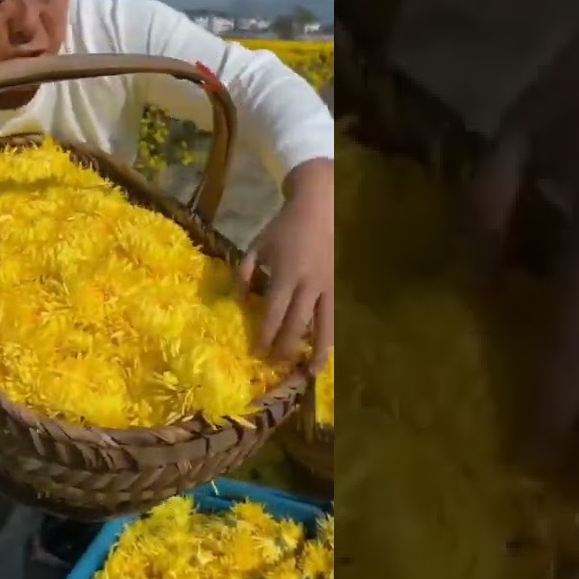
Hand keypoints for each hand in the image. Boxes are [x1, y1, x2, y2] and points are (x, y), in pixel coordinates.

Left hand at [238, 158, 334, 372]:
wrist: (320, 207)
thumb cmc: (285, 227)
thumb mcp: (258, 245)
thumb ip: (245, 272)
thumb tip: (239, 299)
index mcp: (285, 275)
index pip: (274, 314)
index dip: (265, 336)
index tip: (257, 352)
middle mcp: (308, 285)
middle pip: (297, 325)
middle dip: (285, 347)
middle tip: (276, 364)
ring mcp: (328, 286)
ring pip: (324, 325)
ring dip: (318, 351)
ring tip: (311, 372)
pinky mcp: (339, 285)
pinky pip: (336, 315)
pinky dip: (332, 334)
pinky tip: (328, 350)